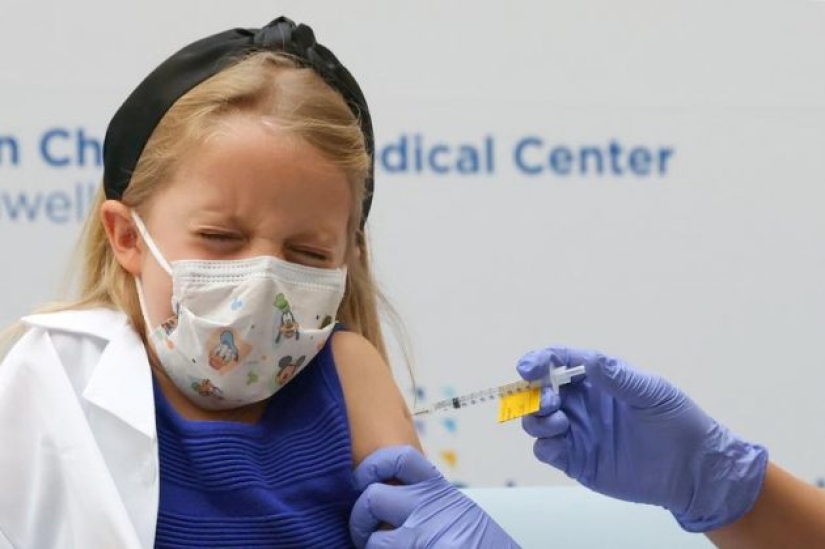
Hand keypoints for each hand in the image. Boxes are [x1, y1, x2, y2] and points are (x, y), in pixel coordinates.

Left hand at [349, 445, 518, 547]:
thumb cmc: (480, 545)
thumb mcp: (456, 511)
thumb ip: (424, 500)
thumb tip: (381, 494)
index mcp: (439, 491)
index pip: (399, 458)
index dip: (373, 465)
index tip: (362, 480)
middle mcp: (430, 510)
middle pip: (372, 497)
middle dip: (359, 518)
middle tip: (364, 532)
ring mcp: (424, 539)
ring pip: (373, 541)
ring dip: (371, 548)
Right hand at [518, 347, 767, 531]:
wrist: (692, 469)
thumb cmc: (676, 422)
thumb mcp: (650, 392)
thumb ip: (617, 377)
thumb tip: (588, 361)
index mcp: (597, 380)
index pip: (558, 363)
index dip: (539, 362)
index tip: (528, 368)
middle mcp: (581, 404)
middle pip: (539, 392)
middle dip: (533, 393)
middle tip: (550, 401)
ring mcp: (577, 433)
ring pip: (537, 422)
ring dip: (537, 419)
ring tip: (559, 422)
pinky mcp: (577, 461)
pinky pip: (547, 451)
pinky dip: (544, 446)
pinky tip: (558, 445)